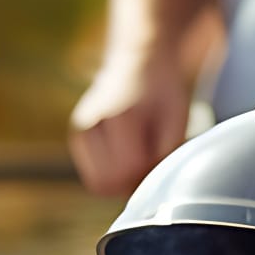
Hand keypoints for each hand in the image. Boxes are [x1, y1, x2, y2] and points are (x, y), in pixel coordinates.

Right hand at [70, 54, 193, 199]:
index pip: (127, 170)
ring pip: (99, 184)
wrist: (139, 63)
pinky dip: (111, 174)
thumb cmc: (163, 93)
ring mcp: (80, 130)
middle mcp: (91, 122)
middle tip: (148, 161)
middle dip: (131, 181)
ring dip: (121, 180)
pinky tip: (124, 154)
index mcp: (118, 116)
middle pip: (108, 182)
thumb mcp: (177, 121)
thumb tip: (150, 192)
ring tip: (137, 156)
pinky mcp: (78, 138)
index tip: (158, 160)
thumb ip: (163, 156)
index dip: (146, 174)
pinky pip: (95, 178)